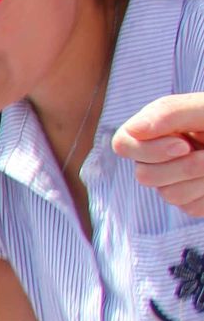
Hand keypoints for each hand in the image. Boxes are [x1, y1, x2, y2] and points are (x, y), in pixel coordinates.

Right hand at [113, 93, 203, 216]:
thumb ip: (170, 113)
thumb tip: (135, 130)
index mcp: (159, 128)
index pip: (124, 143)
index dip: (147, 149)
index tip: (183, 144)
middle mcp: (161, 156)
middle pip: (144, 175)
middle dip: (182, 168)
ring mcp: (176, 181)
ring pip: (168, 195)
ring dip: (203, 179)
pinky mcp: (194, 201)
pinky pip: (190, 207)